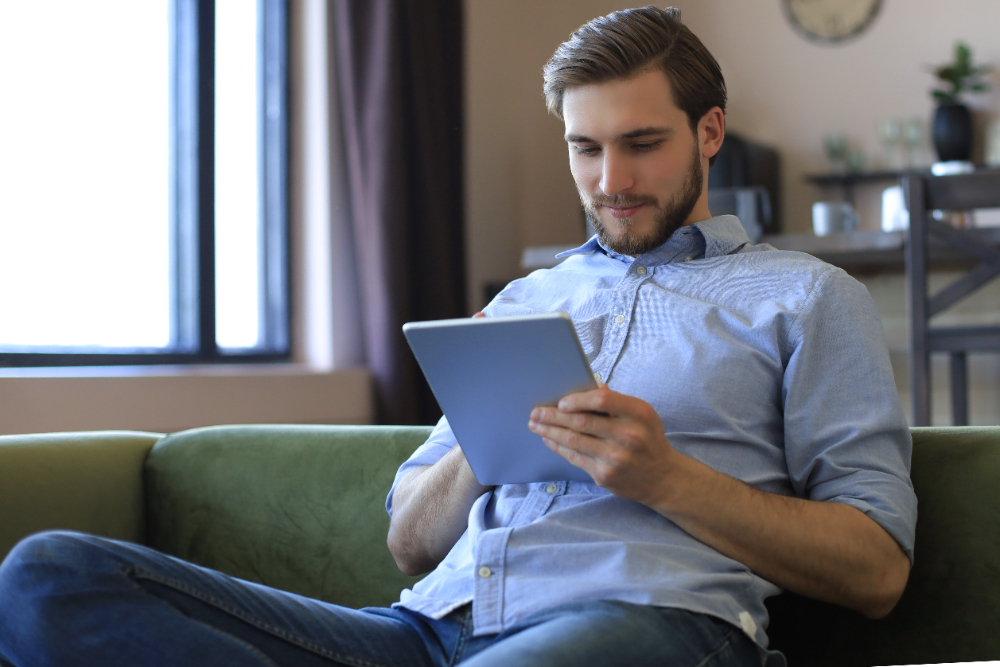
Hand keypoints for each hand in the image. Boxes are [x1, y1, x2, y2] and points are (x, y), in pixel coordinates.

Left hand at [527, 384, 680, 507]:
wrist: (663, 478)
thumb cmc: (648, 439)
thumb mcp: (641, 415)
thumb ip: (616, 401)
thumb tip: (590, 387)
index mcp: (638, 414)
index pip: (602, 401)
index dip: (578, 400)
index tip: (561, 402)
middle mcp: (628, 436)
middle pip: (581, 422)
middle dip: (553, 416)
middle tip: (536, 412)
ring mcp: (615, 458)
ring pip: (573, 441)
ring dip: (550, 431)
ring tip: (535, 425)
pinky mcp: (605, 475)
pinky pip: (574, 457)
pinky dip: (558, 447)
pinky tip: (549, 439)